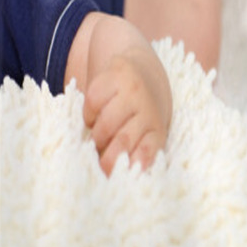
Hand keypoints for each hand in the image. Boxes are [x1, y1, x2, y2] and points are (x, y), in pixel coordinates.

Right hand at [83, 51, 169, 175]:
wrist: (143, 69)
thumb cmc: (141, 111)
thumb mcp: (147, 132)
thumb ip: (136, 152)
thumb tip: (113, 174)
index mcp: (157, 128)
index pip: (146, 153)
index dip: (130, 167)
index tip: (115, 177)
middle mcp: (148, 107)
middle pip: (122, 141)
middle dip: (106, 156)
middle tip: (101, 156)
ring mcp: (133, 89)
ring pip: (105, 123)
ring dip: (96, 135)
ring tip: (98, 135)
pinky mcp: (116, 73)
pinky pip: (92, 101)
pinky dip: (89, 113)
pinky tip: (95, 114)